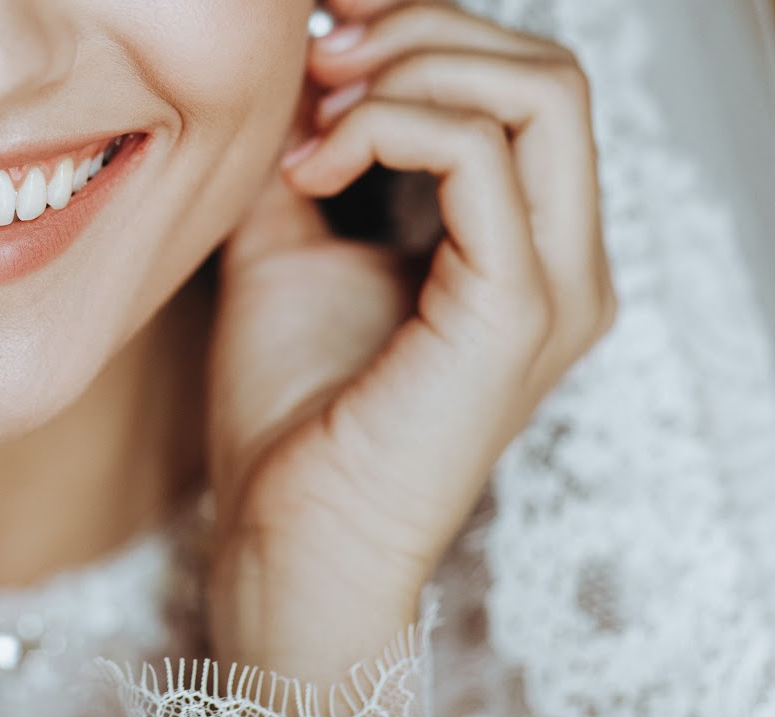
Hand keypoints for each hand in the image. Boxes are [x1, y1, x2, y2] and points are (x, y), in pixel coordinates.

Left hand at [205, 0, 614, 692]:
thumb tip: (291, 75)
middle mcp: (563, 260)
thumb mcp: (291, 248)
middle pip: (545, 71)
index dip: (426, 31)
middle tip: (318, 53)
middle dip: (422, 31)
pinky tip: (312, 169)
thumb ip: (308, 160)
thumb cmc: (289, 413)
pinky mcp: (513, 311)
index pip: (522, 89)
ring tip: (315, 113)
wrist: (285, 535)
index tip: (323, 29)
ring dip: (411, 68)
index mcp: (524, 247)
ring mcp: (554, 286)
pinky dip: (389, 127)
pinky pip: (481, 155)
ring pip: (540, 91)